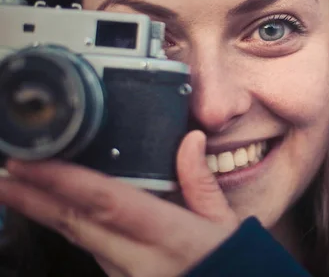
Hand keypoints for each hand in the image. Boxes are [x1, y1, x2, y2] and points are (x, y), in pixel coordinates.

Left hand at [0, 131, 239, 276]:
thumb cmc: (231, 264)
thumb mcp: (226, 224)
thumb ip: (202, 182)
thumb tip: (189, 139)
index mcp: (170, 237)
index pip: (108, 203)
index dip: (65, 182)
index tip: (31, 163)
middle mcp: (139, 261)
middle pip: (77, 223)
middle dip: (33, 197)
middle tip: (4, 173)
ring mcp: (125, 275)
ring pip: (77, 237)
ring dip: (43, 210)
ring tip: (16, 185)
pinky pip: (90, 248)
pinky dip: (69, 224)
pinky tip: (54, 208)